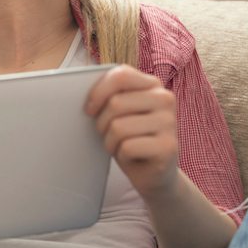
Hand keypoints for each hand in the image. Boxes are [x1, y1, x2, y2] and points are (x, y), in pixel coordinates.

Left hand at [85, 64, 178, 200]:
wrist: (154, 173)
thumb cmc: (131, 137)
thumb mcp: (120, 112)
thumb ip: (110, 95)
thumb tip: (77, 89)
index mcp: (152, 84)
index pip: (121, 75)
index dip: (98, 92)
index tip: (89, 109)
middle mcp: (165, 99)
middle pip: (115, 103)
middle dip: (102, 123)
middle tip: (109, 133)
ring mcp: (169, 122)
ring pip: (118, 127)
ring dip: (110, 141)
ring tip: (120, 145)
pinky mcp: (168, 146)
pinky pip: (127, 147)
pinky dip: (121, 155)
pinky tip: (131, 156)